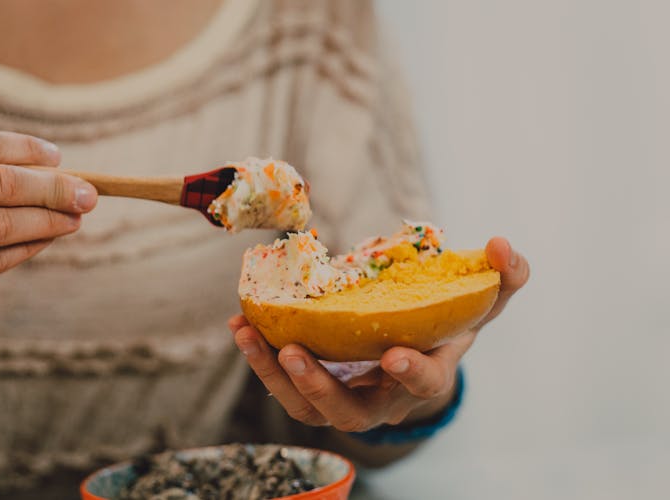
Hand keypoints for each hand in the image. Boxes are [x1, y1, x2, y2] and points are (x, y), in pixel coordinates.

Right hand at [0, 128, 97, 322]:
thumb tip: (36, 168)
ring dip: (50, 219)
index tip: (56, 156)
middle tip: (90, 192)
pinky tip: (51, 237)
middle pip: (1, 185)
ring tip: (77, 215)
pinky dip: (29, 247)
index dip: (24, 149)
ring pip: (4, 225)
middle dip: (54, 186)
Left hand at [229, 237, 528, 431]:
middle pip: (350, 413)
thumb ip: (503, 276)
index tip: (394, 355)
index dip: (412, 373)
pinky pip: (285, 384)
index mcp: (426, 375)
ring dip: (274, 375)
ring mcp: (346, 397)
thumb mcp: (480, 300)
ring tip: (247, 334)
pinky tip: (242, 324)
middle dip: (320, 387)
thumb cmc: (447, 322)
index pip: (425, 384)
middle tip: (293, 353)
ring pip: (307, 407)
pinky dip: (260, 357)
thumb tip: (503, 245)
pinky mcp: (317, 387)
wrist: (417, 345)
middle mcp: (383, 398)